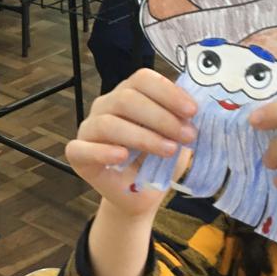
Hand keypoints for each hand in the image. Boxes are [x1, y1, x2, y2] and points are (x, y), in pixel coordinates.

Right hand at [66, 69, 196, 216]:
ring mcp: (88, 129)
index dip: (167, 92)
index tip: (192, 111)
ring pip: (108, 123)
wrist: (140, 196)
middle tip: (186, 136)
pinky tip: (123, 156)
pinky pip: (82, 148)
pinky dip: (104, 151)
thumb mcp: (175, 137)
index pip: (142, 79)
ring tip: (168, 150)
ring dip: (142, 136)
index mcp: (128, 94)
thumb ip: (182, 120)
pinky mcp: (77, 155)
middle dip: (161, 117)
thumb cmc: (157, 161)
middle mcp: (105, 106)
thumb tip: (199, 108)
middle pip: (126, 99)